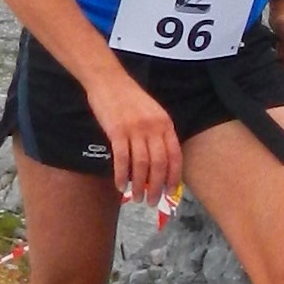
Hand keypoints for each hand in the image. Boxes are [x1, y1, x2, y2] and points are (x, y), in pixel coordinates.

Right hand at [91, 63, 185, 204]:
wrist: (109, 81)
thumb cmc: (130, 98)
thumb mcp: (153, 112)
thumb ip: (159, 133)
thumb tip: (161, 163)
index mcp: (165, 123)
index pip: (174, 155)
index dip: (174, 177)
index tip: (171, 192)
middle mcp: (153, 128)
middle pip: (158, 164)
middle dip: (157, 187)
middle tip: (152, 201)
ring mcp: (135, 129)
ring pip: (140, 165)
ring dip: (139, 185)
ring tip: (137, 198)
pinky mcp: (116, 132)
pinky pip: (121, 159)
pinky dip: (121, 176)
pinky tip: (120, 186)